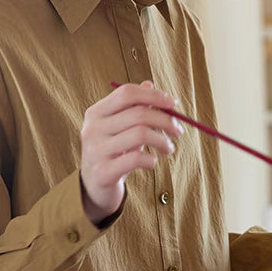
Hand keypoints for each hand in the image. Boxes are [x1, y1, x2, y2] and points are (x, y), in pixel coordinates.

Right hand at [80, 81, 183, 224]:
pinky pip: (136, 159)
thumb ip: (133, 106)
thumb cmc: (112, 152)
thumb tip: (150, 84)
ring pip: (140, 134)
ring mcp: (96, 150)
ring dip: (162, 141)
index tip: (173, 103)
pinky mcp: (104, 172)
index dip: (153, 95)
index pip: (127, 93)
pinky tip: (153, 161)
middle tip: (178, 130)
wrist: (93, 187)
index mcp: (96, 112)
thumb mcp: (120, 127)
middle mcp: (93, 129)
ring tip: (169, 148)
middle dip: (165, 120)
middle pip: (138, 113)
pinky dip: (152, 159)